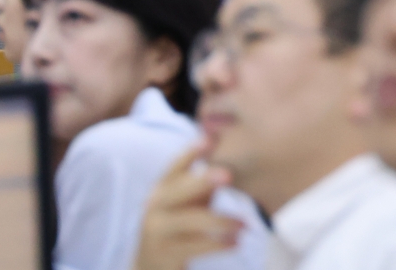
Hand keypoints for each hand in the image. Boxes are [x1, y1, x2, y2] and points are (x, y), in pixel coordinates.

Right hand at [133, 140, 244, 269]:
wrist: (149, 266)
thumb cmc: (175, 227)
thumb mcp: (185, 204)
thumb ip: (201, 186)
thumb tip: (225, 162)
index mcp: (161, 189)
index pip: (174, 166)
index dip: (190, 153)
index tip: (209, 139)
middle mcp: (155, 206)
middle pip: (180, 190)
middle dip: (203, 180)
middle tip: (229, 174)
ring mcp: (158, 231)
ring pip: (191, 221)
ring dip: (221, 221)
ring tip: (245, 223)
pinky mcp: (165, 254)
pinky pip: (195, 247)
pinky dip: (218, 244)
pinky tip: (236, 242)